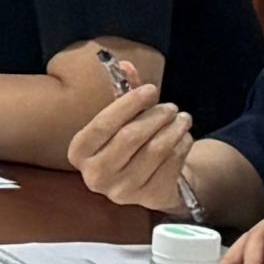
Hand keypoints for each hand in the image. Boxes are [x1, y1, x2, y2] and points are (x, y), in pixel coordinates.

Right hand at [65, 85, 195, 211]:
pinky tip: (183, 137)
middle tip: (171, 106)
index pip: (103, 124)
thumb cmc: (128, 143)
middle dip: (156, 116)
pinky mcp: (149, 198)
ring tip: (182, 118)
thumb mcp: (121, 119)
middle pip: (131, 136)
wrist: (147, 181)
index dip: (129, 104)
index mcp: (79, 153)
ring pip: (157, 149)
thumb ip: (122, 93)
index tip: (150, 89)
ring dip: (175, 128)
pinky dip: (183, 145)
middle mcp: (95, 176)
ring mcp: (123, 191)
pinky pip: (173, 163)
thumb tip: (126, 64)